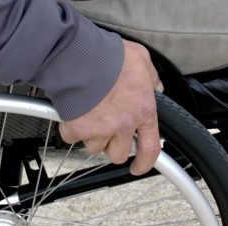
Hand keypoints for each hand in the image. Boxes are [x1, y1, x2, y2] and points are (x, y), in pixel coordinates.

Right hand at [59, 39, 162, 174]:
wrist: (80, 56)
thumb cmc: (110, 57)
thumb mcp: (141, 60)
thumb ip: (151, 77)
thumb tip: (155, 87)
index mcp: (142, 111)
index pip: (150, 148)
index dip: (144, 163)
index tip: (138, 167)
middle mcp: (122, 125)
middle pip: (118, 154)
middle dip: (112, 146)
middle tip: (106, 130)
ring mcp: (100, 130)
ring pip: (95, 147)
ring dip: (92, 136)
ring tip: (89, 114)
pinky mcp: (78, 129)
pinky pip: (73, 138)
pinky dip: (72, 128)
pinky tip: (74, 112)